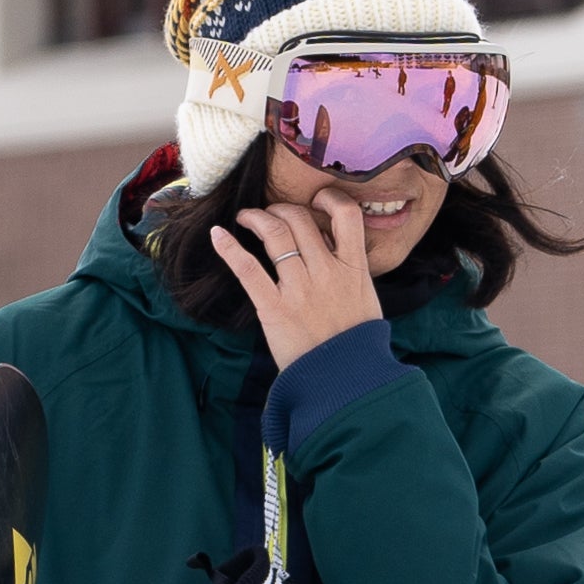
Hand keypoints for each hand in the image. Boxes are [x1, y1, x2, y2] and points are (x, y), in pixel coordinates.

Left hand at [207, 186, 387, 369]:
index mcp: (354, 270)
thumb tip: (333, 244)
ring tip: (247, 219)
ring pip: (276, 234)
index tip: (316, 200)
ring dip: (257, 218)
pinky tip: (217, 235)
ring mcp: (300, 289)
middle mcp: (328, 273)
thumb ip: (351, 271)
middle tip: (271, 216)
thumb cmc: (355, 344)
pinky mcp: (275, 309)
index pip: (347, 215)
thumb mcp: (366, 300)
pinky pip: (249, 269)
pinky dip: (230, 248)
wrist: (345, 384)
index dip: (330, 199)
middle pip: (301, 219)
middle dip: (281, 209)